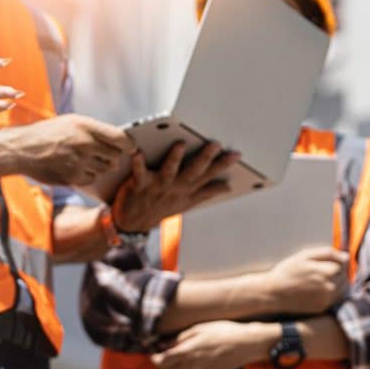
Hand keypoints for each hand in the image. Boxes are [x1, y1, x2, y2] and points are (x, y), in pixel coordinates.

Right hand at [18, 114, 133, 186]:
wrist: (22, 149)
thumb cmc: (46, 134)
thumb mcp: (70, 122)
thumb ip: (93, 131)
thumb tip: (116, 141)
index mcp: (86, 127)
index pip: (121, 139)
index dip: (129, 145)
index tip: (130, 147)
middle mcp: (85, 144)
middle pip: (115, 157)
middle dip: (112, 156)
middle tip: (103, 154)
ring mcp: (79, 162)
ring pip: (104, 169)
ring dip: (100, 166)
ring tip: (85, 159)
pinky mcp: (72, 177)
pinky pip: (91, 179)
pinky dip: (88, 175)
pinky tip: (77, 167)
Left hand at [112, 142, 239, 232]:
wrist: (133, 224)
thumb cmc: (161, 208)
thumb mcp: (187, 203)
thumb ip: (206, 193)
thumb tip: (227, 187)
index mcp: (188, 191)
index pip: (209, 176)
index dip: (223, 165)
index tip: (236, 154)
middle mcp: (175, 188)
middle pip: (194, 171)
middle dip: (205, 158)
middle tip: (215, 144)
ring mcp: (158, 186)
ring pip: (169, 170)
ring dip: (175, 158)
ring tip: (181, 144)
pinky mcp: (140, 184)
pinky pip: (139, 172)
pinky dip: (137, 162)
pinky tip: (136, 151)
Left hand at [151, 320, 278, 368]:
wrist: (248, 344)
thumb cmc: (223, 331)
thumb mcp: (197, 329)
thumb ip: (177, 339)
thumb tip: (161, 345)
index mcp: (187, 353)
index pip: (160, 362)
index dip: (153, 357)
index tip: (152, 349)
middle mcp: (192, 367)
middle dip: (162, 361)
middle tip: (163, 350)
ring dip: (177, 364)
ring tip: (184, 350)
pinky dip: (190, 367)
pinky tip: (199, 356)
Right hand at [260, 247, 348, 314]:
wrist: (274, 292)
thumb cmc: (288, 271)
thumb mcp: (304, 256)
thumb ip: (327, 253)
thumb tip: (346, 257)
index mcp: (328, 271)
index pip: (344, 264)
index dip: (335, 261)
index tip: (324, 262)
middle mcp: (331, 286)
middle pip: (344, 276)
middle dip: (336, 272)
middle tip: (318, 271)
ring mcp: (328, 298)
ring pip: (342, 288)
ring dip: (335, 283)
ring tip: (318, 280)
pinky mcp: (323, 307)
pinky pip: (335, 298)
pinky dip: (330, 293)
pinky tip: (316, 290)